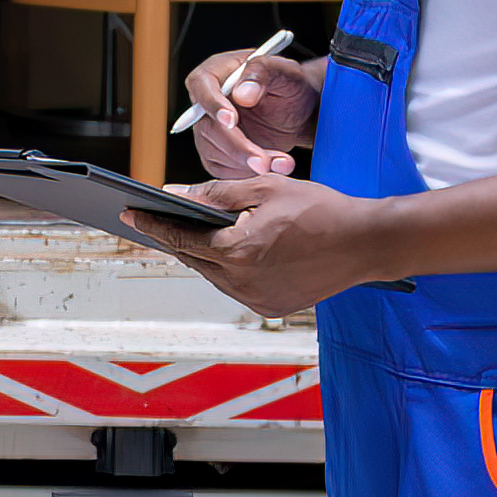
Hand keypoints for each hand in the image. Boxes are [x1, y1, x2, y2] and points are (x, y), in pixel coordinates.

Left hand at [129, 173, 396, 316]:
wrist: (365, 243)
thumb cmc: (321, 210)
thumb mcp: (265, 189)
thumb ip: (217, 193)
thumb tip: (178, 194)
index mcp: (237, 251)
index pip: (180, 237)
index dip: (152, 224)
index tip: (131, 214)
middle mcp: (242, 282)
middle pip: (193, 259)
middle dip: (174, 238)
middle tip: (155, 221)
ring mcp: (257, 299)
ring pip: (213, 276)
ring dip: (202, 255)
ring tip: (192, 233)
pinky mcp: (271, 308)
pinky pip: (236, 288)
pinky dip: (228, 270)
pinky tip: (228, 251)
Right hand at [183, 46, 321, 180]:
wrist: (297, 112)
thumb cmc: (288, 85)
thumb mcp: (284, 71)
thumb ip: (263, 73)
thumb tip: (241, 94)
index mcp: (214, 73)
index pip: (201, 87)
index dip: (214, 106)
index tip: (232, 121)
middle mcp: (205, 103)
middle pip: (208, 128)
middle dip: (237, 148)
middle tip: (262, 162)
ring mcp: (209, 131)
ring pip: (215, 153)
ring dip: (248, 165)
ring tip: (282, 163)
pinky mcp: (216, 154)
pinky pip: (222, 170)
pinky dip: (247, 174)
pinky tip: (271, 167)